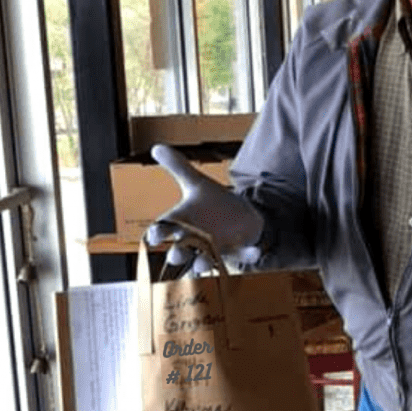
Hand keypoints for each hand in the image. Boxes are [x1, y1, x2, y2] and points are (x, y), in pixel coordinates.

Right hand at [145, 144, 263, 269]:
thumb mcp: (196, 183)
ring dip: (202, 264)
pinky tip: (257, 251)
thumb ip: (177, 167)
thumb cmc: (210, 203)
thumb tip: (157, 147)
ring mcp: (215, 250)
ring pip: (204, 263)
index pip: (163, 231)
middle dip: (177, 254)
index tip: (155, 235)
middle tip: (177, 253)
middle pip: (179, 253)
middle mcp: (194, 242)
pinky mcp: (237, 252)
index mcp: (181, 224)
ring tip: (204, 263)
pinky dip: (250, 255)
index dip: (157, 234)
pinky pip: (244, 257)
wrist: (238, 215)